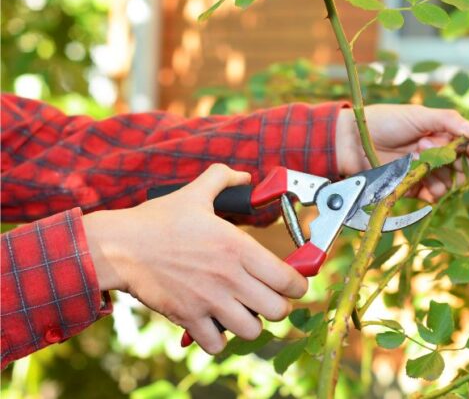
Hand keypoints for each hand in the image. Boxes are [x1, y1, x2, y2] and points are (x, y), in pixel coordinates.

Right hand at [83, 164, 307, 353]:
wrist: (119, 246)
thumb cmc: (158, 220)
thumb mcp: (195, 193)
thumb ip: (223, 178)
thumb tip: (244, 175)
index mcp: (238, 247)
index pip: (288, 280)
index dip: (298, 285)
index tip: (293, 284)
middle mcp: (230, 278)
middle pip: (278, 310)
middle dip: (278, 306)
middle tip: (267, 298)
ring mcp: (209, 301)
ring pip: (252, 331)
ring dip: (251, 324)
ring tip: (242, 312)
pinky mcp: (188, 318)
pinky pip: (217, 345)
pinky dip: (219, 340)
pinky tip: (215, 324)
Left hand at [336, 104, 468, 201]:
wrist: (354, 141)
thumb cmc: (386, 121)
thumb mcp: (420, 115)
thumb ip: (450, 121)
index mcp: (442, 134)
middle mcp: (437, 154)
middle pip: (463, 168)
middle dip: (456, 162)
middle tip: (432, 149)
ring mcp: (426, 172)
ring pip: (449, 183)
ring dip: (442, 176)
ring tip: (418, 159)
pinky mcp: (413, 187)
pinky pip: (432, 196)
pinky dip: (432, 193)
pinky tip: (424, 185)